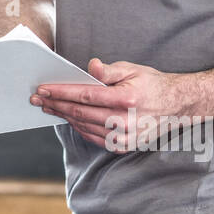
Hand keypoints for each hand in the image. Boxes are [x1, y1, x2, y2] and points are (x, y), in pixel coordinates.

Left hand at [30, 58, 195, 152]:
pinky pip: (94, 137)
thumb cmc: (151, 84)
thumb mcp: (132, 69)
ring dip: (63, 117)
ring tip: (48, 107)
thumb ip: (109, 70)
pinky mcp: (124, 146)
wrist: (177, 106)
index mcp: (126, 99)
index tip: (43, 89)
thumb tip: (91, 67)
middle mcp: (125, 121)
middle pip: (80, 113)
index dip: (60, 92)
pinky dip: (78, 128)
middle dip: (55, 105)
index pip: (84, 95)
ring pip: (84, 127)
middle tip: (36, 99)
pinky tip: (68, 119)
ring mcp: (125, 137)